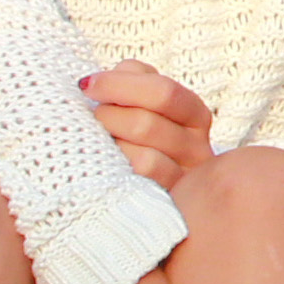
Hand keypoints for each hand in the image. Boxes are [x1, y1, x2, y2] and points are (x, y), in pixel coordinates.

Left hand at [84, 59, 213, 185]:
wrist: (150, 190)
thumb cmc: (136, 133)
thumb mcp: (141, 100)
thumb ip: (130, 78)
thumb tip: (101, 80)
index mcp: (194, 114)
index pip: (163, 92)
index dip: (119, 85)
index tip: (87, 85)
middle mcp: (197, 147)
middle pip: (147, 125)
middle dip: (108, 117)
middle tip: (94, 118)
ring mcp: (185, 180)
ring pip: (143, 158)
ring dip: (111, 145)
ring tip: (100, 141)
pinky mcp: (169, 204)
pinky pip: (141, 187)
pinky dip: (119, 169)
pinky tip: (107, 163)